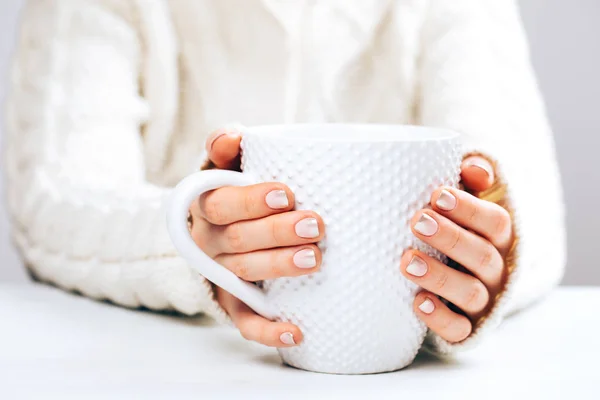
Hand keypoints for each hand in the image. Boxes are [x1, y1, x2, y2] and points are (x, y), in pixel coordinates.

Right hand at [190, 129, 324, 347]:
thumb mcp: (223, 165)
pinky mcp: (234, 302)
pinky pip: (244, 321)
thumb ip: (224, 147)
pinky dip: (268, 330)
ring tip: (316, 259)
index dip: (251, 201)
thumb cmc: (232, 190)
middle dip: (278, 233)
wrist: (215, 229)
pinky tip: (298, 332)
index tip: (286, 194)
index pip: (221, 204)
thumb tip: (233, 136)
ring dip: (279, 268)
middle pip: (238, 241)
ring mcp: (221, 274)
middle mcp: (210, 242)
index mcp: (207, 207)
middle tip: (316, 225)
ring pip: (244, 274)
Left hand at [401, 156, 512, 342]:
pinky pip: (459, 329)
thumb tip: (474, 168)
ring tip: (406, 261)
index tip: (436, 195)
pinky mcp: (466, 328)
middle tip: (417, 221)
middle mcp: (497, 270)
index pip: (496, 222)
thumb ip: (472, 181)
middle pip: (484, 255)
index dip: (469, 209)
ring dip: (440, 276)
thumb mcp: (464, 203)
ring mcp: (484, 301)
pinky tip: (417, 302)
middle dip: (450, 237)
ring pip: (471, 293)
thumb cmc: (454, 230)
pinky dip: (440, 317)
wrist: (452, 283)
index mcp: (499, 238)